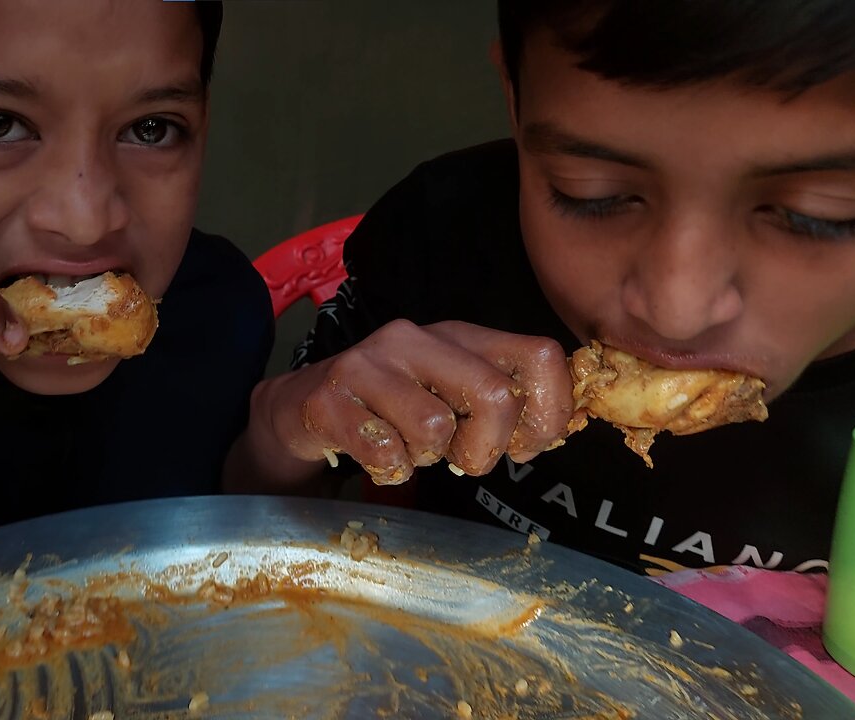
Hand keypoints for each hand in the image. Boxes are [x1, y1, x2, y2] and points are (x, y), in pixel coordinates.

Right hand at [260, 320, 573, 483]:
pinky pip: (385, 454)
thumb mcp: (449, 392)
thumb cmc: (388, 408)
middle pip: (495, 393)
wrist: (299, 407)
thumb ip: (500, 402)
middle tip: (464, 459)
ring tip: (407, 448)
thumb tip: (555, 429)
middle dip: (488, 447)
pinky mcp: (329, 399)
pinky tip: (376, 458)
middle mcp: (413, 339)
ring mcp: (367, 365)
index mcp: (456, 335)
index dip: (549, 411)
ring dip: (427, 457)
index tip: (527, 445)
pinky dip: (389, 471)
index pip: (538, 354)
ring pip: (435, 428)